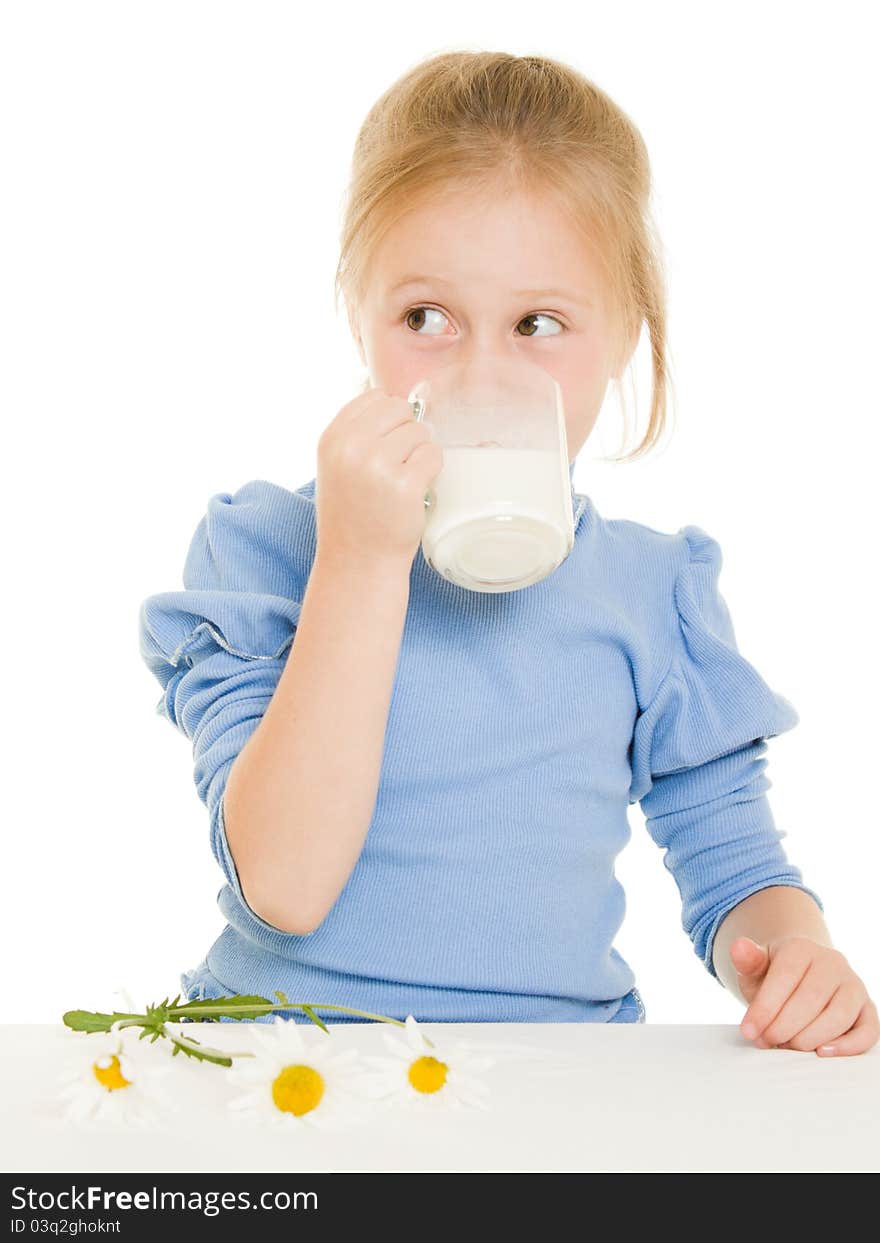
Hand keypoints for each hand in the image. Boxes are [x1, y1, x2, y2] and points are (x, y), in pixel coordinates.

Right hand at [316, 388, 442, 568]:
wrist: (357, 562)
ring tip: (403, 480)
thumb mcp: (337, 465)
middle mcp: (351, 448)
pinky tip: (415, 489)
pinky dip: (431, 470)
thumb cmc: (352, 514)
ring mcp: (378, 465)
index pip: (372, 397)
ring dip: (419, 454)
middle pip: (399, 409)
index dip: (388, 418)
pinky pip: (434, 455)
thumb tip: (398, 398)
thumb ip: (358, 431)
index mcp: (332, 439)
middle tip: (398, 464)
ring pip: (420, 432)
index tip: (386, 444)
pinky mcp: (406, 485)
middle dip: (406, 433)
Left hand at [731, 935, 878, 1056]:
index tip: (748, 1031)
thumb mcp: (755, 968)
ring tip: (788, 1047)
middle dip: (785, 1026)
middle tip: (766, 1042)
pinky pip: (868, 1030)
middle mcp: (832, 962)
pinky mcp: (866, 1009)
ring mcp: (853, 985)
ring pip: (839, 1015)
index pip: (785, 977)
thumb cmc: (774, 977)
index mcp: (802, 948)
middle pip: (812, 998)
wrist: (800, 977)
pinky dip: (848, 1046)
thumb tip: (739, 947)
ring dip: (810, 1038)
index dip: (765, 1007)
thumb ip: (747, 960)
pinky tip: (822, 1053)